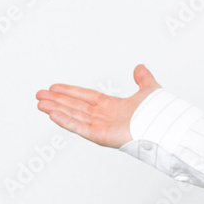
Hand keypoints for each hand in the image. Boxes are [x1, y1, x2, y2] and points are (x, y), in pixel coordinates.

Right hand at [36, 64, 161, 147]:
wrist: (163, 125)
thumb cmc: (159, 112)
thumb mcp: (149, 89)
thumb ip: (143, 79)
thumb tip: (139, 67)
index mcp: (113, 106)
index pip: (86, 96)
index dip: (70, 91)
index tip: (54, 87)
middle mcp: (104, 116)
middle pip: (75, 106)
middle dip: (57, 100)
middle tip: (39, 95)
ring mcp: (101, 127)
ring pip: (74, 116)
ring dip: (57, 110)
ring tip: (40, 104)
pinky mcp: (101, 136)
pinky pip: (80, 128)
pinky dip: (66, 121)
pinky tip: (53, 115)